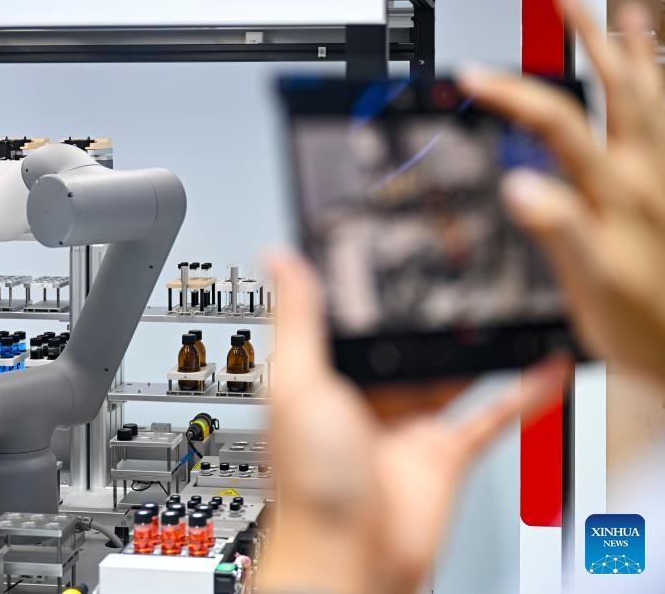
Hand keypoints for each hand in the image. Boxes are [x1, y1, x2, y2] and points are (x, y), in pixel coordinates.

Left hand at [257, 253, 567, 593]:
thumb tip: (279, 260)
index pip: (345, 328)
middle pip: (400, 350)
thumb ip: (298, 320)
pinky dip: (520, 394)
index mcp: (320, 383)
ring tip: (493, 310)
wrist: (350, 560)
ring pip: (446, 377)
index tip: (383, 258)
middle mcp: (362, 404)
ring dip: (471, 350)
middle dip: (421, 320)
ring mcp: (405, 428)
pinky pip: (489, 417)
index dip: (362, 298)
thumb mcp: (296, 384)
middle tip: (449, 277)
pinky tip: (541, 366)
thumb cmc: (309, 485)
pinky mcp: (442, 454)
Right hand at [460, 0, 664, 378]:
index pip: (557, 124)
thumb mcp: (588, 286)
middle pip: (618, 87)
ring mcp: (664, 179)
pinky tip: (660, 81)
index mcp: (614, 194)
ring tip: (626, 11)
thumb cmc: (639, 324)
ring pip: (654, 97)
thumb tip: (520, 186)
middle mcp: (645, 175)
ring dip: (637, 50)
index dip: (512, 95)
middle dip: (590, 38)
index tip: (472, 76)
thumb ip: (559, 231)